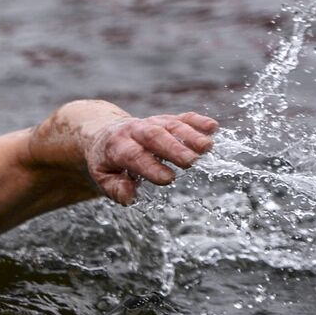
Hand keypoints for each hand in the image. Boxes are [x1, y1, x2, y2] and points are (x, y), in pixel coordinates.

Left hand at [85, 112, 217, 204]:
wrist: (104, 133)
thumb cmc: (106, 161)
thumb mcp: (102, 177)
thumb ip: (115, 188)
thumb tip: (130, 196)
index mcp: (117, 146)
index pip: (133, 155)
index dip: (150, 166)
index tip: (168, 179)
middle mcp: (135, 131)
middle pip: (155, 136)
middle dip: (174, 148)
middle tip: (191, 162)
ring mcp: (152, 122)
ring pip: (171, 125)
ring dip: (190, 135)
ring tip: (207, 148)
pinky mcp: (166, 119)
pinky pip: (182, 117)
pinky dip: (198, 121)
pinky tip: (213, 128)